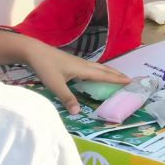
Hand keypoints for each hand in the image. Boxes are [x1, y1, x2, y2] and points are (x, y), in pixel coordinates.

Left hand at [2, 36, 129, 115]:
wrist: (34, 51)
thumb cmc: (45, 67)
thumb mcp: (56, 84)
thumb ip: (67, 98)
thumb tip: (78, 113)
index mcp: (82, 69)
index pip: (104, 75)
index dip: (117, 78)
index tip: (130, 81)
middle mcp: (83, 64)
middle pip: (104, 69)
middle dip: (116, 74)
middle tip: (129, 79)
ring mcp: (77, 62)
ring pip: (98, 67)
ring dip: (108, 71)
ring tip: (116, 76)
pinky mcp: (72, 62)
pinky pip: (91, 67)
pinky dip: (99, 71)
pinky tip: (95, 74)